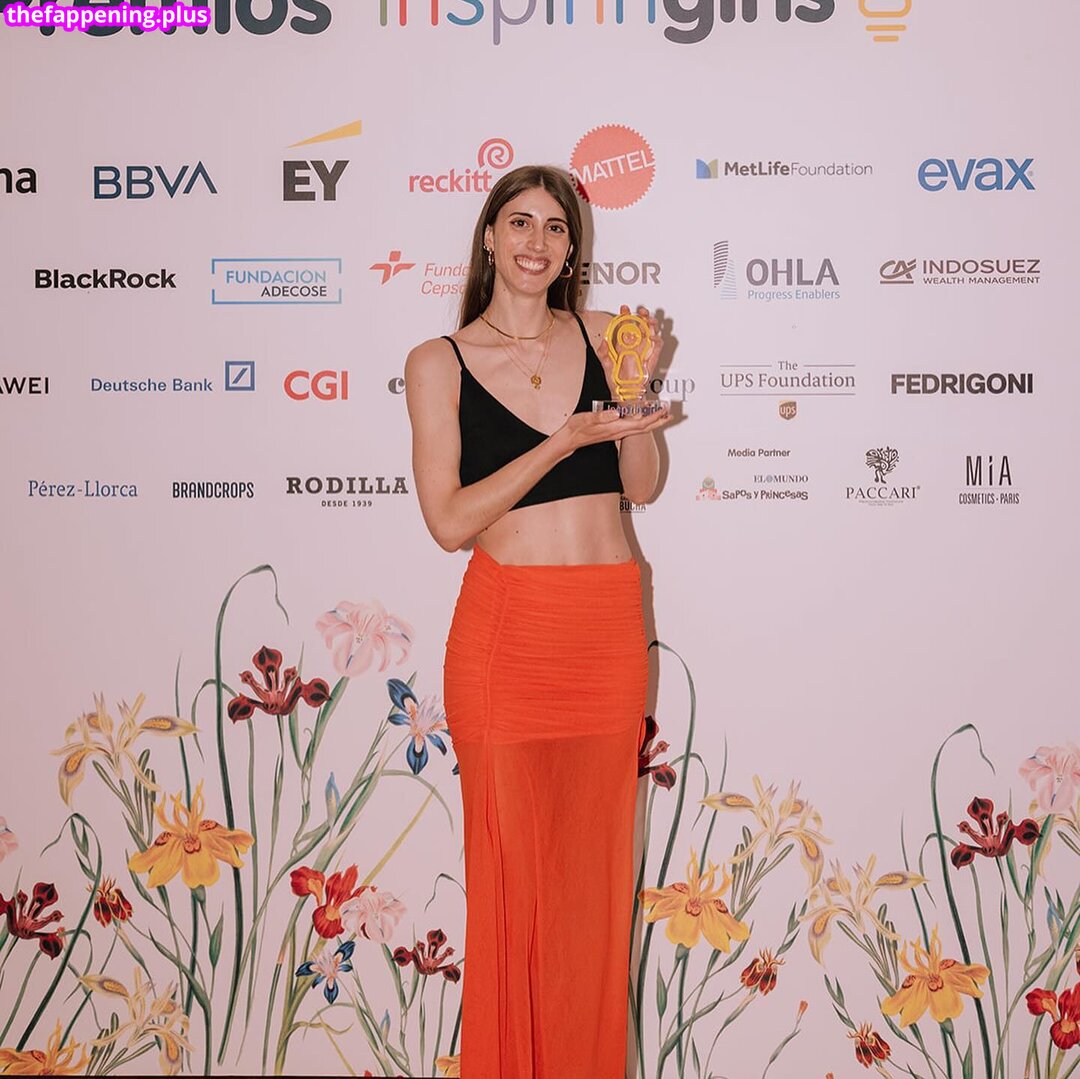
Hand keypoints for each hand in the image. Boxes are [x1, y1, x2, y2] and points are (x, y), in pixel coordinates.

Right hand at [555, 401, 671, 452]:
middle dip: (658, 421)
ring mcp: (616, 432)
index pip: (640, 423)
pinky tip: (641, 416)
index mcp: (615, 427)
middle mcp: (618, 431)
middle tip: (670, 414)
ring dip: (651, 422)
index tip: (663, 410)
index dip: (653, 417)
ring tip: (661, 415)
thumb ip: (601, 416)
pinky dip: (640, 421)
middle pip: (643, 427)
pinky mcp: (612, 431)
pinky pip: (631, 427)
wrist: (569, 439)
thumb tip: (616, 413)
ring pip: (638, 428)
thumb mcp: (586, 419)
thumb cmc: (577, 428)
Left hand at [596, 305, 663, 399]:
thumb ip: (603, 352)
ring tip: (648, 319)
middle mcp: (635, 345)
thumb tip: (604, 341)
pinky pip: (657, 345)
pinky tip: (651, 336)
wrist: (625, 391)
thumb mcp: (605, 363)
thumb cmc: (616, 379)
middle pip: (641, 325)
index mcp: (624, 344)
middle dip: (642, 315)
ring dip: (651, 323)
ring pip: (652, 331)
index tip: (624, 308)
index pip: (626, 325)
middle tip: (640, 311)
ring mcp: (644, 349)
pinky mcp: (652, 356)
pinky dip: (656, 339)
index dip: (626, 315)